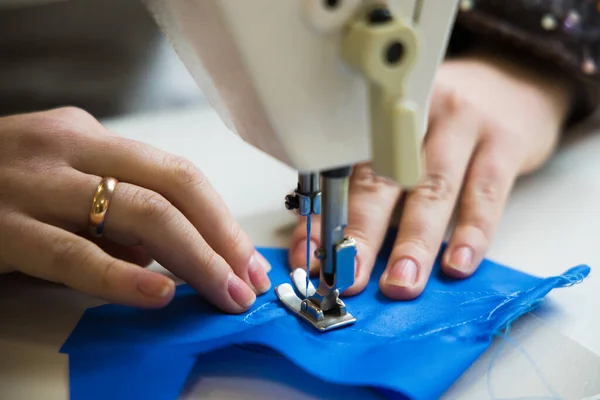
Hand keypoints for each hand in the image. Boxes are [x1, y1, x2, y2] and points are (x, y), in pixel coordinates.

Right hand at [0, 107, 270, 311]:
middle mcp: (68, 149)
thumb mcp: (64, 184)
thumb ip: (114, 213)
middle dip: (220, 239)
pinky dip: (121, 275)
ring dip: (192, 259)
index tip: (247, 260)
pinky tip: (156, 294)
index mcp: (90, 138)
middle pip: (172, 188)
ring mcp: (32, 184)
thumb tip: (171, 256)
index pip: (179, 175)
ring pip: (137, 214)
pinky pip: (72, 252)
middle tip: (247, 283)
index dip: (222, 220)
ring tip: (221, 294)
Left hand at [289, 50, 572, 298]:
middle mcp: (416, 117)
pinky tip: (459, 263)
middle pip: (383, 181)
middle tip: (349, 278)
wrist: (508, 84)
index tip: (310, 259)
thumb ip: (367, 183)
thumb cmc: (441, 124)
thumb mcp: (400, 142)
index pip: (343, 175)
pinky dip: (473, 231)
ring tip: (402, 282)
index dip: (324, 219)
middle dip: (363, 235)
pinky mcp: (504, 141)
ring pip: (432, 189)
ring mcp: (461, 125)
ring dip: (415, 242)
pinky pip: (485, 191)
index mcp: (379, 121)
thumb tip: (325, 241)